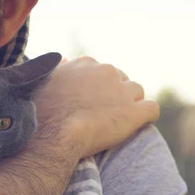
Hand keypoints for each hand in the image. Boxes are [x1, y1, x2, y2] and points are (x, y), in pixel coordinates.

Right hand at [33, 56, 159, 159]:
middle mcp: (107, 71)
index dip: (98, 87)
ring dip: (130, 104)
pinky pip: (152, 109)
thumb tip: (66, 60)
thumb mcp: (44, 81)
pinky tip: (136, 126)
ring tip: (117, 122)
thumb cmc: (42, 110)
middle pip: (120, 79)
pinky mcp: (135, 112)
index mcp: (87, 63)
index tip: (90, 101)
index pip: (102, 71)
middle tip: (102, 114)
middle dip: (115, 94)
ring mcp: (122, 91)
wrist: (52, 134)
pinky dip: (146, 116)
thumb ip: (59, 69)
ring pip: (137, 92)